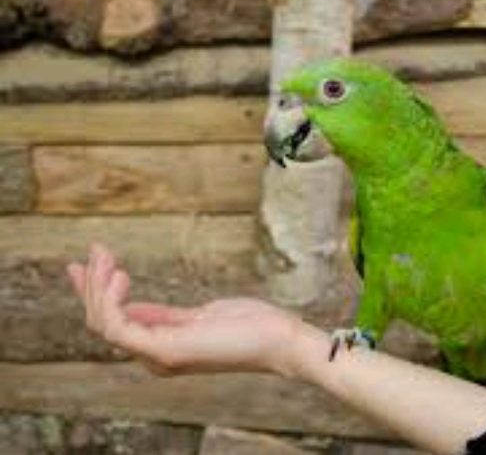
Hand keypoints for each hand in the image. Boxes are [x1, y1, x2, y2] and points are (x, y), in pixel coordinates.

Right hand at [67, 243, 310, 377]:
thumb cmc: (250, 326)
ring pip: (104, 324)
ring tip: (104, 256)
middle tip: (96, 248)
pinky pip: (118, 327)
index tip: (85, 262)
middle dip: (92, 285)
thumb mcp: (200, 315)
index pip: (113, 324)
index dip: (95, 294)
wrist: (279, 340)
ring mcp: (158, 357)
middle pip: (102, 323)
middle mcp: (153, 356)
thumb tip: (137, 306)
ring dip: (97, 287)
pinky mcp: (166, 351)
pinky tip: (119, 273)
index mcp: (160, 347)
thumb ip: (166, 316)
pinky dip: (110, 300)